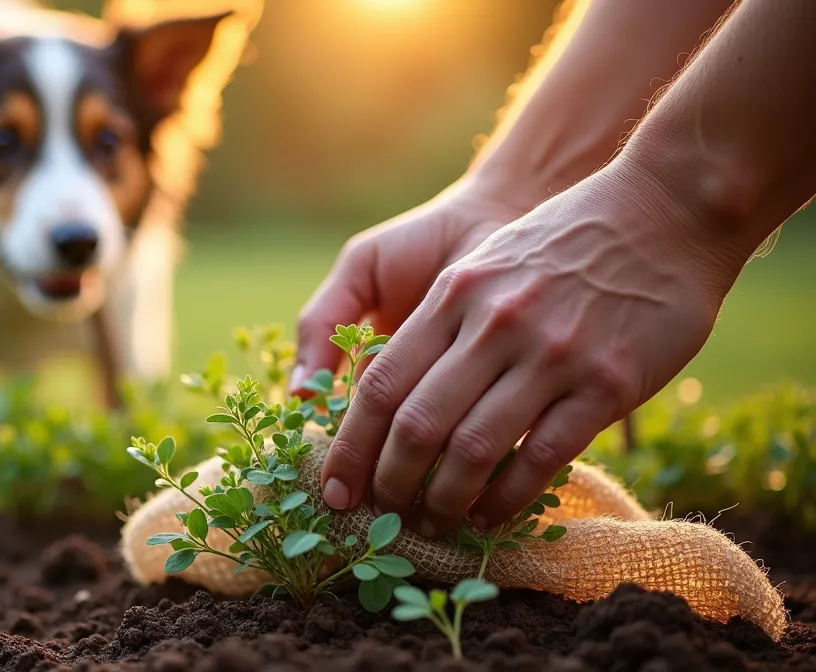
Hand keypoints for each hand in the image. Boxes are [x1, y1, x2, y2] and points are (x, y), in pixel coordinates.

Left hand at [318, 160, 743, 538]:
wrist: (662, 210)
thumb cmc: (561, 243)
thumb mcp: (480, 262)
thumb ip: (434, 322)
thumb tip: (381, 391)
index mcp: (454, 295)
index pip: (381, 386)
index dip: (349, 448)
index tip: (333, 488)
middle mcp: (494, 326)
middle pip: (416, 425)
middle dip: (388, 484)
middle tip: (381, 515)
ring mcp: (551, 355)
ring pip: (473, 450)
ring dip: (443, 501)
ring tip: (431, 525)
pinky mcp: (605, 383)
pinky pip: (540, 457)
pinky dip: (505, 497)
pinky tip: (489, 515)